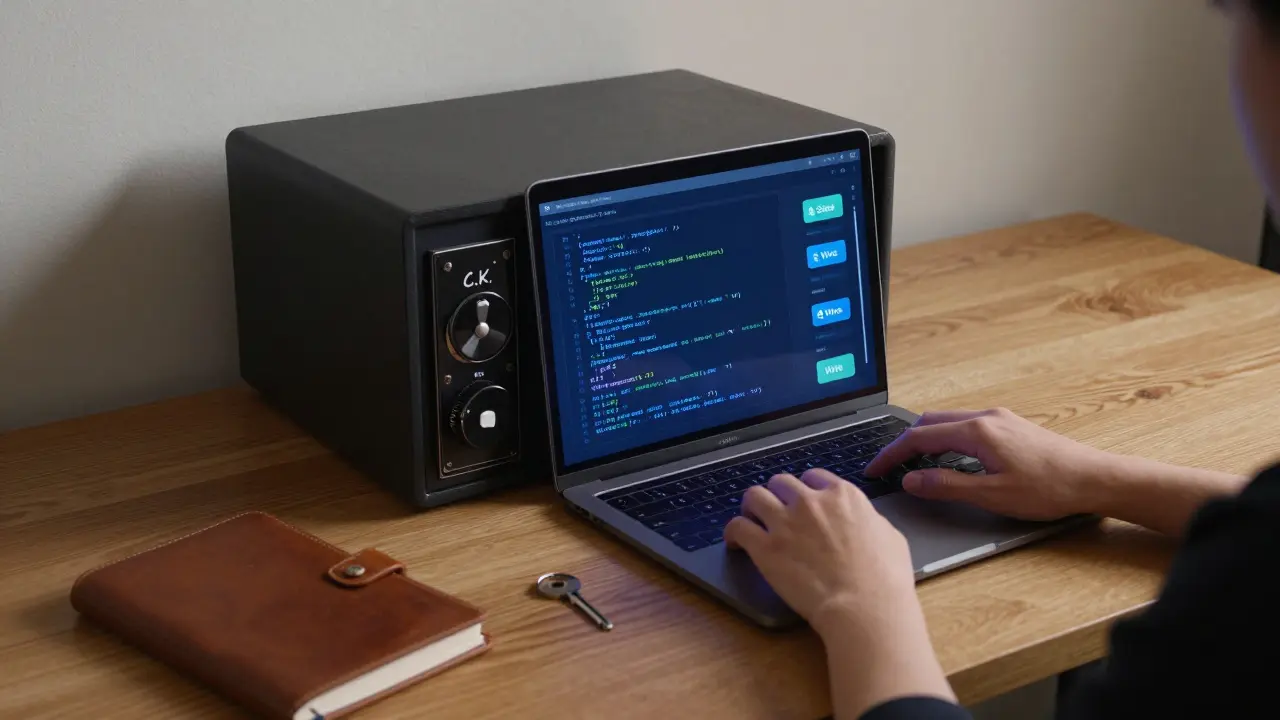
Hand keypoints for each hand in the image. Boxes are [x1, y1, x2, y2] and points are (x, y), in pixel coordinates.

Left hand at [724, 469, 915, 633]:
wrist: (865, 607)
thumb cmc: (885, 579)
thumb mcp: (889, 536)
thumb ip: (868, 519)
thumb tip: (862, 520)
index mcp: (842, 495)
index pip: (814, 477)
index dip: (806, 489)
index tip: (802, 501)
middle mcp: (810, 501)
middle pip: (781, 482)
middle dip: (778, 495)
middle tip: (776, 511)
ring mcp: (785, 522)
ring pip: (754, 496)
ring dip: (752, 506)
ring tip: (752, 520)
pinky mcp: (765, 547)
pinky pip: (738, 526)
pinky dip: (734, 532)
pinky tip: (736, 542)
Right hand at [865, 408, 1110, 520]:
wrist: (1095, 479)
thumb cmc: (1049, 489)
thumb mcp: (992, 495)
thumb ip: (947, 485)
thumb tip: (912, 480)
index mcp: (977, 431)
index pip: (918, 437)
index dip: (891, 454)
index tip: (874, 469)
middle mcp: (986, 416)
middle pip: (929, 422)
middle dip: (903, 443)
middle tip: (888, 466)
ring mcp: (999, 418)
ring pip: (947, 421)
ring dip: (925, 439)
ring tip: (912, 463)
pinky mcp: (1010, 425)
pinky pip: (965, 424)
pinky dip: (945, 438)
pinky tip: (948, 457)